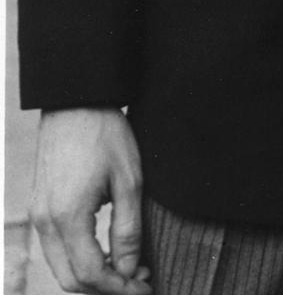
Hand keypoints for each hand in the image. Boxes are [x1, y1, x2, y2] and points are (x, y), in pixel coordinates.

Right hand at [31, 108, 151, 294]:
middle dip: (106, 288)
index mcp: (67, 218)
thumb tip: (129, 269)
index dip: (119, 288)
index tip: (145, 287)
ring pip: (61, 268)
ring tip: (129, 266)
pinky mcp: (39, 209)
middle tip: (140, 280)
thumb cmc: (106, 136)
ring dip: (93, 276)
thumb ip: (127, 229)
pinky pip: (56, 250)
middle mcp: (45, 224)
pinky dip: (80, 260)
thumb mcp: (129, 180)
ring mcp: (38, 217)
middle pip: (71, 280)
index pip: (90, 275)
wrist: (74, 104)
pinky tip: (107, 251)